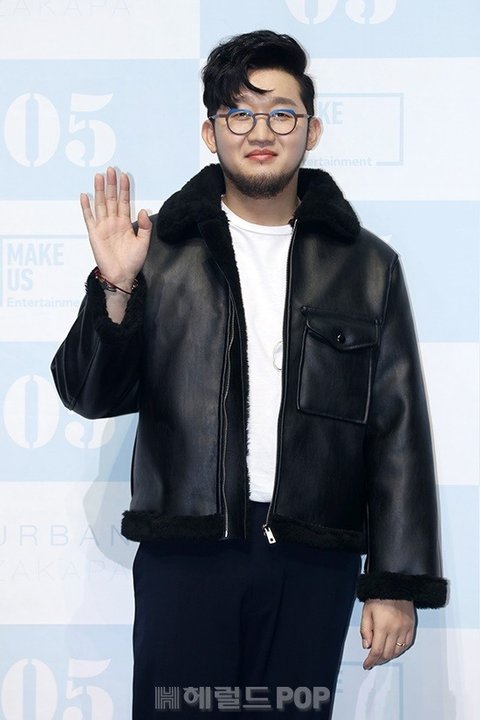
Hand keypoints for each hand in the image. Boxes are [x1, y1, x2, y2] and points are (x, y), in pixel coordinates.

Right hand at [80, 167, 151, 289]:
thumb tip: (143, 210)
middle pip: (111, 199)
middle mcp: (113, 222)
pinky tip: (84, 196)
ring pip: (100, 204)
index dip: (124, 189)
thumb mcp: (144, 243)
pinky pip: (89, 218)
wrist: (122, 275)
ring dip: (99, 190)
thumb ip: (145, 226)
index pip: (124, 201)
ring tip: (99, 177)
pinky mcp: (94, 234)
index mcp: (125, 223)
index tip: (125, 175)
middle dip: (112, 184)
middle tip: (111, 169)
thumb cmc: (133, 261)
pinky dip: (86, 207)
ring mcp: (103, 227)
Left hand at [360, 599, 415, 669]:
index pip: (376, 651)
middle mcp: (395, 630)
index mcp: (382, 627)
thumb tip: (366, 646)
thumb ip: (365, 630)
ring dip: (389, 656)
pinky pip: (406, 645)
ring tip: (381, 655)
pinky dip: (399, 650)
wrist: (396, 586)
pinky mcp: (411, 627)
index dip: (371, 661)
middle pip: (387, 653)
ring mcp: (405, 630)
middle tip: (373, 660)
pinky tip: (393, 649)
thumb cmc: (378, 597)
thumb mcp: (366, 611)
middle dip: (379, 660)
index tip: (366, 665)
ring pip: (397, 652)